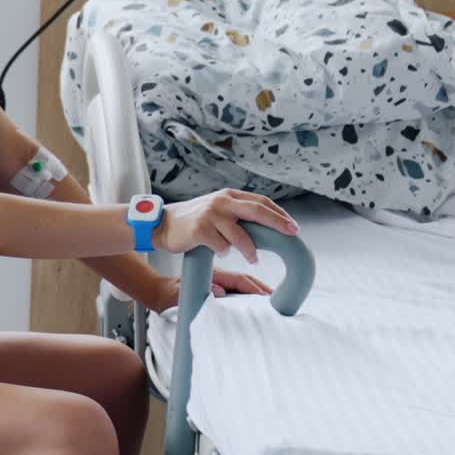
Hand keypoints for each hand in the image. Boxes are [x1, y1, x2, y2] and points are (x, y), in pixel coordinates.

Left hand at [147, 269, 272, 313]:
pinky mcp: (218, 288)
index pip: (239, 281)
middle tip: (279, 299)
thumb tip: (219, 292)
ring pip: (244, 284)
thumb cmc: (169, 294)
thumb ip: (197, 292)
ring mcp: (220, 282)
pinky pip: (238, 290)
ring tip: (274, 301)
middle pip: (246, 280)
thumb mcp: (180, 294)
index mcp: (213, 277)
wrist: (158, 292)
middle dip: (263, 289)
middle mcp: (219, 278)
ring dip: (258, 291)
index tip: (268, 296)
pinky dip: (249, 294)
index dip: (254, 288)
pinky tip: (259, 301)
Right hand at [153, 189, 298, 263]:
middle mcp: (221, 201)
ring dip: (250, 249)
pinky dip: (225, 252)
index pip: (261, 201)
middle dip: (277, 223)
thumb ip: (237, 212)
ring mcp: (210, 214)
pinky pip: (220, 245)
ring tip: (254, 258)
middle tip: (291, 234)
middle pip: (257, 210)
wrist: (162, 224)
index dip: (279, 214)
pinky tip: (222, 254)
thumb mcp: (217, 209)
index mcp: (229, 195)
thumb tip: (264, 224)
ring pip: (240, 233)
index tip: (292, 226)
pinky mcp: (199, 229)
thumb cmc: (193, 220)